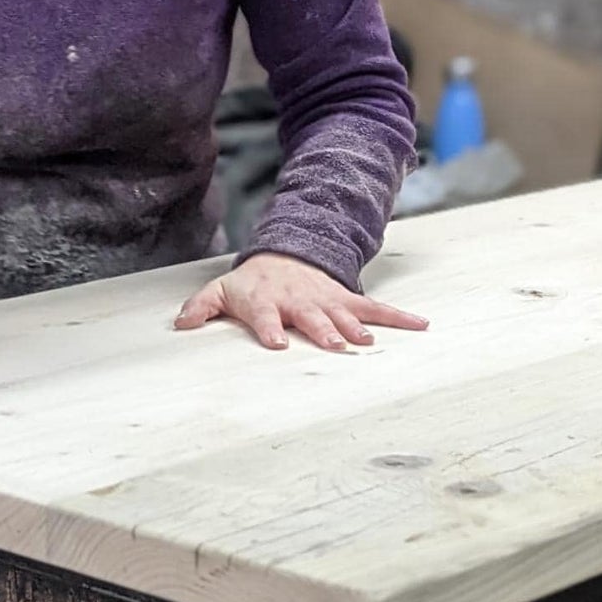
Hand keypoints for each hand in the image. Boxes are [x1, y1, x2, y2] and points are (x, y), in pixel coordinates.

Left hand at [174, 252, 428, 352]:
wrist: (284, 256)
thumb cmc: (251, 283)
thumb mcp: (220, 291)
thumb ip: (201, 307)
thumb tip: (181, 324)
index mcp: (266, 300)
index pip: (266, 316)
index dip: (269, 329)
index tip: (275, 344)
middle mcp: (298, 300)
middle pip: (311, 317)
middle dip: (322, 330)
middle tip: (333, 345)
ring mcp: (326, 300)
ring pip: (344, 314)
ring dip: (355, 328)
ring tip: (367, 344)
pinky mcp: (347, 299)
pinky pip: (375, 308)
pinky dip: (398, 317)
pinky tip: (421, 325)